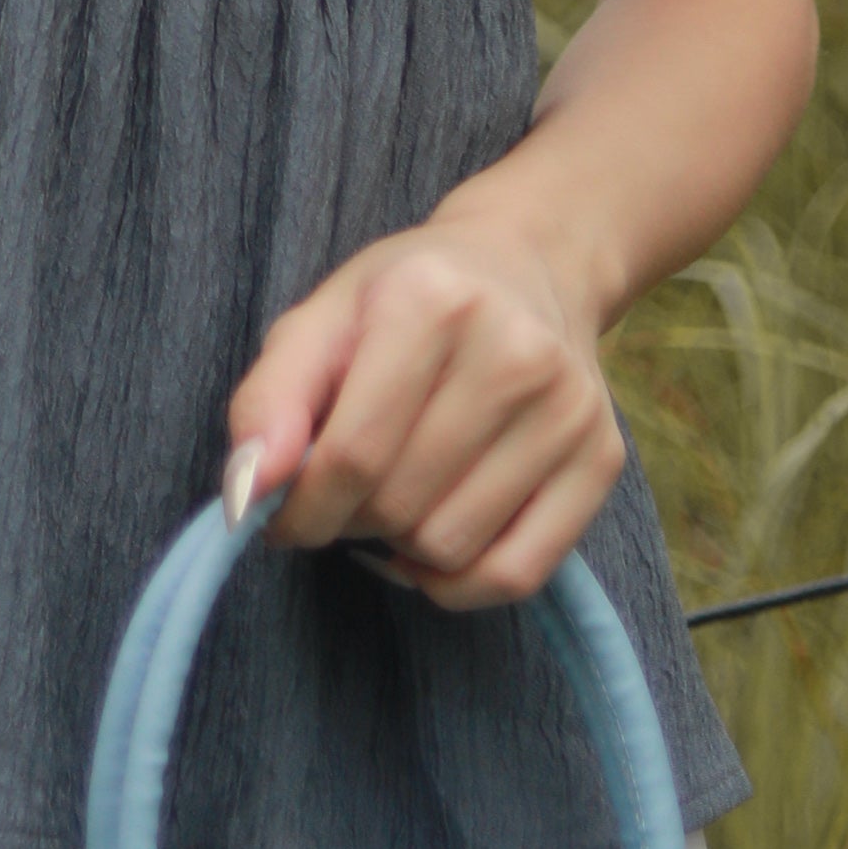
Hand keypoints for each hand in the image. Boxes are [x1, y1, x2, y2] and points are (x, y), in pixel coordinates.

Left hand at [224, 209, 625, 612]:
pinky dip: (456, 584)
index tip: (280, 512)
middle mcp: (513, 350)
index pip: (351, 456)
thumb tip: (247, 494)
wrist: (526, 264)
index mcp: (431, 298)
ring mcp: (568, 408)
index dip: (299, 507)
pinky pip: (515, 575)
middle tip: (344, 489)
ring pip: (450, 549)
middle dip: (348, 518)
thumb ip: (268, 401)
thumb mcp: (321, 319)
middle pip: (399, 507)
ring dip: (399, 547)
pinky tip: (432, 542)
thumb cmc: (404, 298)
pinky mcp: (601, 458)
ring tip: (393, 496)